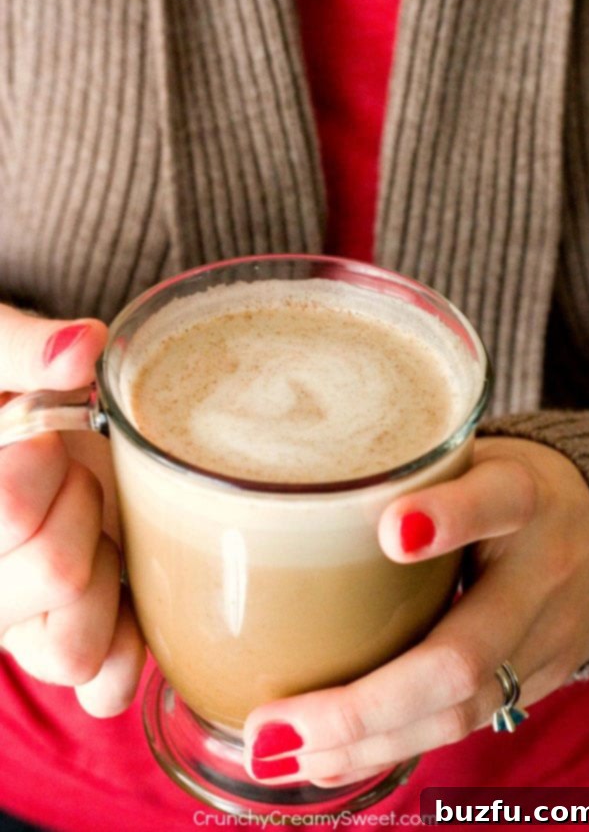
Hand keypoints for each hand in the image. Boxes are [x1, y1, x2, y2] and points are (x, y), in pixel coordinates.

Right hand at [0, 305, 145, 715]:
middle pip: (52, 574)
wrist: (21, 429)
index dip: (34, 471)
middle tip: (78, 474)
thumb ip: (25, 350)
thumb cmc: (5, 388)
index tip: (45, 437)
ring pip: (72, 649)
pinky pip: (99, 685)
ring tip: (100, 530)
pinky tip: (130, 591)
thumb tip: (84, 349)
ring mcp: (25, 625)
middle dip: (83, 506)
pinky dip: (127, 648)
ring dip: (106, 577)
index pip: (7, 513)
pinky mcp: (72, 643)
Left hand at [242, 437, 588, 785]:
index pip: (496, 501)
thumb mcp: (464, 456)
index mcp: (522, 496)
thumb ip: (400, 474)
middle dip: (361, 705)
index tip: (390, 534)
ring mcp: (542, 640)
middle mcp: (539, 575)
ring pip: (456, 713)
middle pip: (460, 657)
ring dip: (362, 744)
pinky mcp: (536, 680)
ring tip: (280, 752)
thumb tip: (291, 494)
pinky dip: (387, 746)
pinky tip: (327, 757)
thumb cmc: (499, 486)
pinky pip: (461, 725)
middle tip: (274, 726)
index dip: (448, 518)